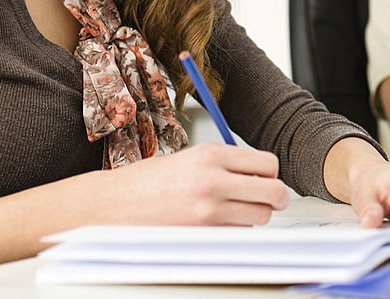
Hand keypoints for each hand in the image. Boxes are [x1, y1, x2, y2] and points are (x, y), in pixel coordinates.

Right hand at [103, 143, 288, 225]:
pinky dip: (236, 230)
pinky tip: (218, 223)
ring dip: (256, 215)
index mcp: (211, 155)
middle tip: (270, 199)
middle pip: (274, 192)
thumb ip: (224, 163)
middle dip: (276, 197)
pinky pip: (238, 233)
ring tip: (237, 210)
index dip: (271, 173)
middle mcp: (214, 180)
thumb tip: (258, 173)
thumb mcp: (190, 158)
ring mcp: (209, 210)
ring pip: (261, 216)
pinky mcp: (202, 234)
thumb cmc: (147, 181)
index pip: (268, 163)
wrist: (113, 205)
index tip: (266, 178)